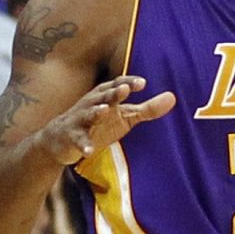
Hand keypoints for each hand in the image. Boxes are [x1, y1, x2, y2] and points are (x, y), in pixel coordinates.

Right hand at [40, 76, 175, 165]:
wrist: (61, 139)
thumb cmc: (97, 124)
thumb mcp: (124, 116)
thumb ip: (148, 108)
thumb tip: (173, 97)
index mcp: (105, 97)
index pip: (117, 85)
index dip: (128, 83)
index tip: (142, 84)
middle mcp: (92, 104)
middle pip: (102, 96)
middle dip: (112, 93)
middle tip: (123, 89)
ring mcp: (80, 120)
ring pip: (88, 114)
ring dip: (96, 112)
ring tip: (105, 111)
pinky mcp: (72, 137)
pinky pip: (78, 140)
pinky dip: (83, 144)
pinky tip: (88, 150)